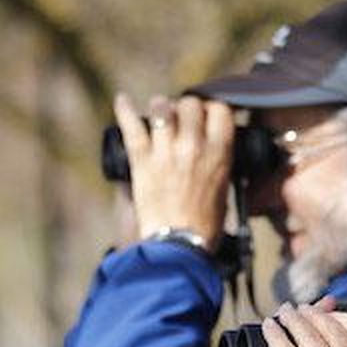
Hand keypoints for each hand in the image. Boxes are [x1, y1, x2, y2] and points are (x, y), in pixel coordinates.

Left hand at [112, 92, 233, 248]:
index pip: (220, 110)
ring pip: (162, 108)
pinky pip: (131, 125)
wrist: (178, 247)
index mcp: (220, 153)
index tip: (206, 115)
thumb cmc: (203, 228)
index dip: (211, 109)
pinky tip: (121, 100)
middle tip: (181, 118)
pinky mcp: (142, 160)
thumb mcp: (224, 192)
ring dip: (161, 108)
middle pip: (190, 103)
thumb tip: (214, 153)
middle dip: (186, 108)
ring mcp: (166, 151)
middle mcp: (194, 145)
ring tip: (159, 113)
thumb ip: (219, 165)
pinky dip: (124, 110)